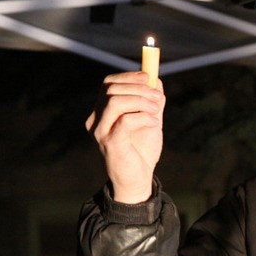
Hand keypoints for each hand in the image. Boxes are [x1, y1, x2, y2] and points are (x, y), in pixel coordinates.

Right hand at [85, 71, 164, 202]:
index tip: (148, 77)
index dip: (128, 76)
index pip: (108, 84)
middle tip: (158, 97)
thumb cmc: (142, 150)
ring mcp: (101, 132)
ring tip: (157, 111)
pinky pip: (125, 121)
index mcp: (103, 112)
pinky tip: (155, 123)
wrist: (139, 179)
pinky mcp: (110, 143)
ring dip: (141, 101)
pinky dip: (144, 117)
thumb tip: (156, 81)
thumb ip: (153, 102)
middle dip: (139, 89)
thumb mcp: (151, 121)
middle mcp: (97, 120)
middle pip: (112, 90)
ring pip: (115, 102)